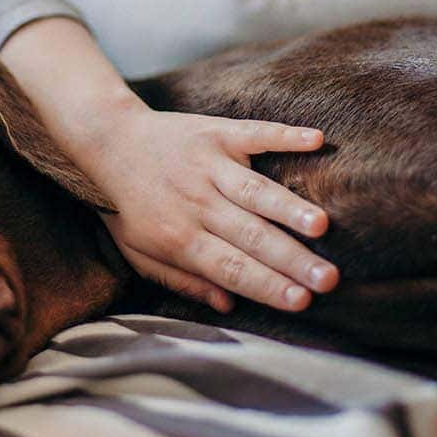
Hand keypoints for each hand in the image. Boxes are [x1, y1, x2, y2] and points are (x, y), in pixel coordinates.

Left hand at [76, 100, 337, 312]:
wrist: (107, 143)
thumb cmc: (126, 206)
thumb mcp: (139, 253)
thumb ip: (183, 280)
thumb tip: (229, 305)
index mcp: (179, 237)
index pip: (230, 267)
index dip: (266, 285)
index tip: (303, 302)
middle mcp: (196, 202)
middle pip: (249, 235)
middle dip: (290, 259)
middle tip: (329, 278)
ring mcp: (207, 164)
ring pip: (254, 190)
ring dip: (288, 207)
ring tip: (320, 226)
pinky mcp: (216, 132)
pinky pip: (255, 133)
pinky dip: (284, 136)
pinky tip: (315, 141)